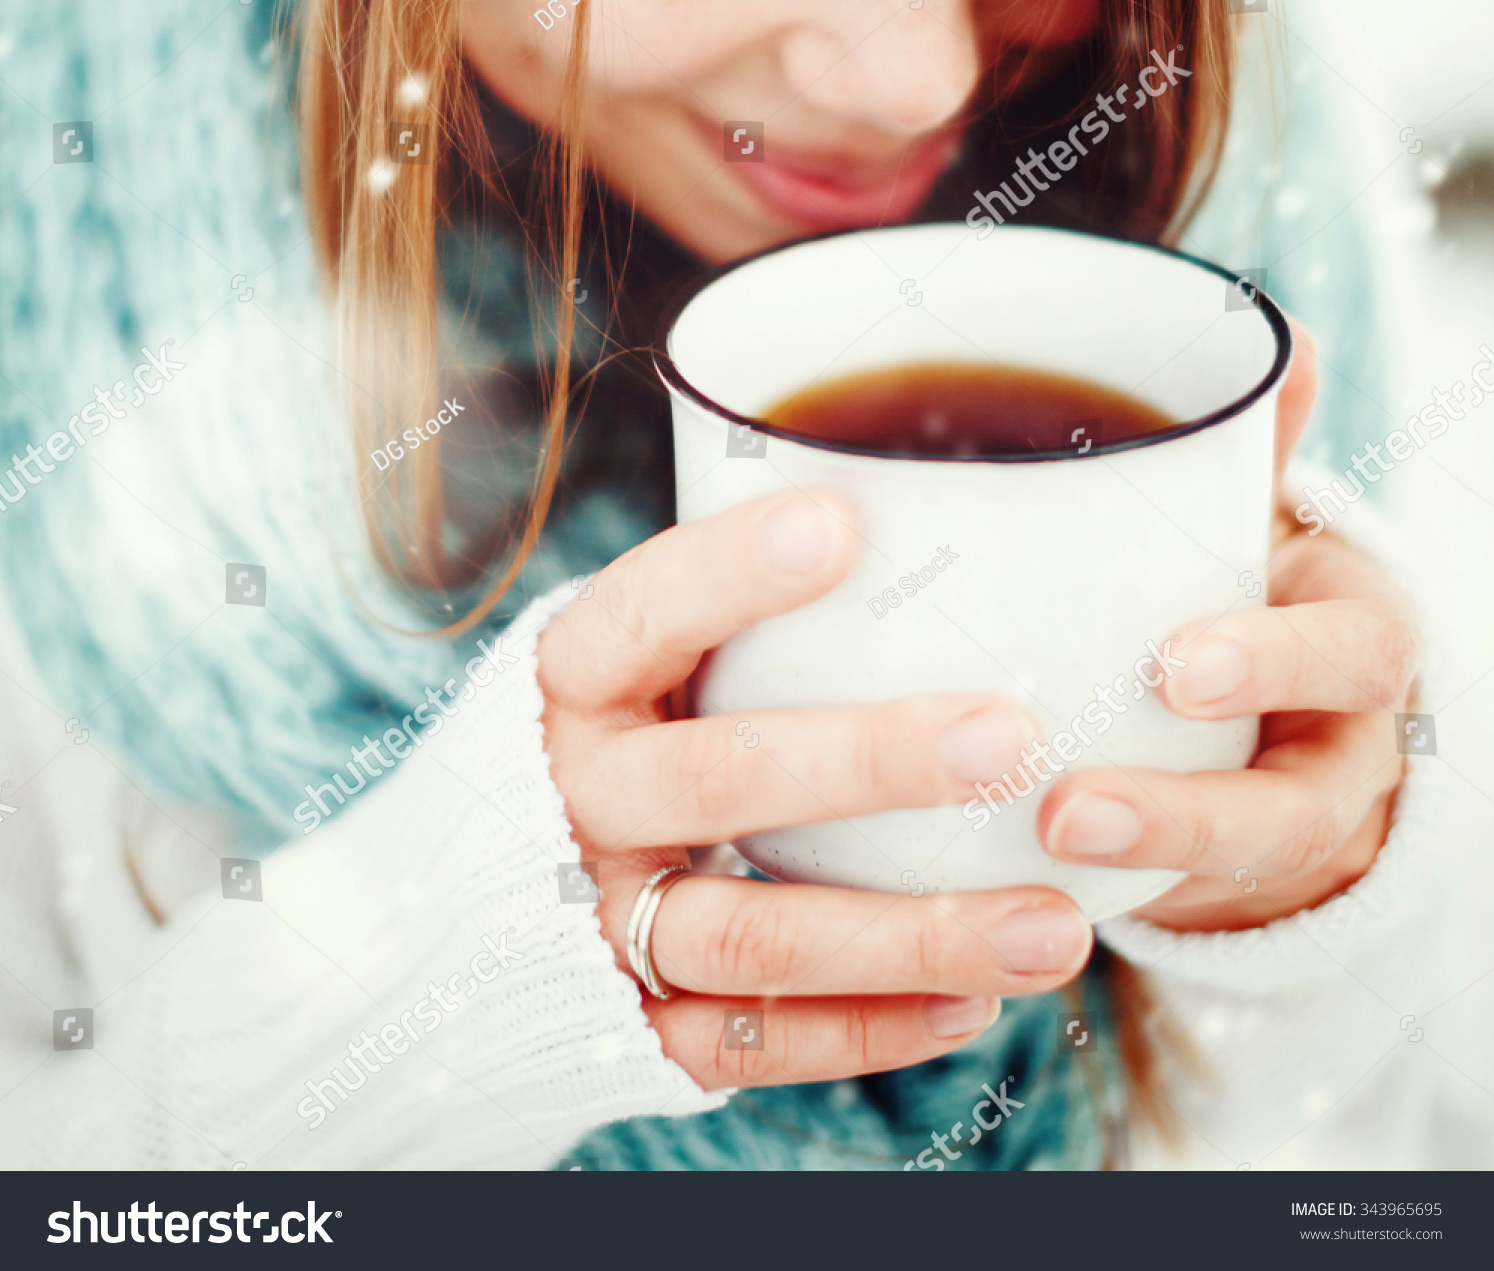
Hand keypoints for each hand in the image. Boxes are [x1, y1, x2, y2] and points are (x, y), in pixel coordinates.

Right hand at [538, 490, 1092, 1089]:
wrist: (502, 882)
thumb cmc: (636, 726)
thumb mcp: (653, 653)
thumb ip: (740, 608)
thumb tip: (917, 512)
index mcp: (576, 684)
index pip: (640, 614)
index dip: (727, 572)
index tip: (841, 525)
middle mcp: (575, 798)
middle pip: (715, 781)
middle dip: (869, 763)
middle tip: (1010, 740)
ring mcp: (596, 917)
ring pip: (752, 935)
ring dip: (911, 935)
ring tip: (1054, 928)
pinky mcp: (626, 1024)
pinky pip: (747, 1043)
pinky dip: (866, 1030)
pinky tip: (974, 1005)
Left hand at [1036, 323, 1417, 930]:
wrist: (1267, 698)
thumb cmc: (1233, 579)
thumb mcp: (1244, 514)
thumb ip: (1247, 437)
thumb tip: (1280, 335)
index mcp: (1341, 630)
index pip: (1349, 647)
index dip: (1273, 660)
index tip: (1173, 668)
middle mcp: (1326, 740)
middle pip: (1304, 801)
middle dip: (1195, 809)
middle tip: (1073, 806)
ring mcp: (1272, 820)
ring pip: (1237, 872)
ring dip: (1139, 866)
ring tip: (1035, 855)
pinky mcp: (1208, 875)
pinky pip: (1171, 903)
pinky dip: (1093, 901)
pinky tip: (997, 896)